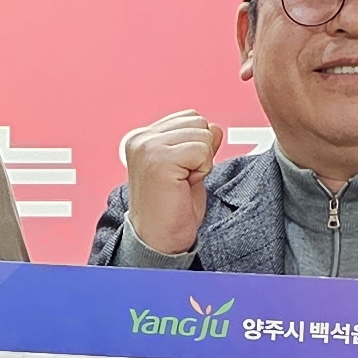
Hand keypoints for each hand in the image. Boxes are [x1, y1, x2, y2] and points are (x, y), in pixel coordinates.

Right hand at [118, 108, 220, 257]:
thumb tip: (216, 127)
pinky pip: (202, 151)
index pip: (190, 118)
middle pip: (198, 121)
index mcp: (143, 137)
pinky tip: (183, 185)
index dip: (196, 146)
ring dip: (202, 162)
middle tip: (182, 179)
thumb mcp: (190, 167)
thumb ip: (200, 143)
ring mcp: (148, 147)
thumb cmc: (171, 209)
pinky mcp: (159, 159)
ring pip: (203, 134)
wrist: (159, 239)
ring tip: (182, 182)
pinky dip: (202, 170)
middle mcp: (142, 139)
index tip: (180, 171)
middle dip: (200, 152)